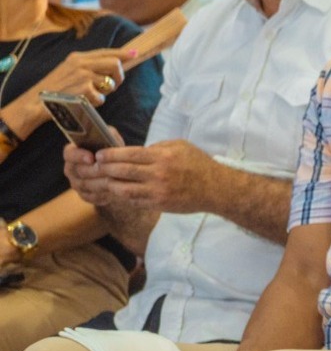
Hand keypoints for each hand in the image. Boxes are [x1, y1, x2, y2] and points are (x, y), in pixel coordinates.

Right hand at [21, 48, 135, 130]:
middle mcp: (81, 64)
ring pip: (109, 82)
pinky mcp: (84, 89)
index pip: (106, 52)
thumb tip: (113, 64)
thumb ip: (88, 66)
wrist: (34, 103)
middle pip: (115, 64)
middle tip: (113, 85)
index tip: (135, 54)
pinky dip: (96, 102)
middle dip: (119, 76)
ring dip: (105, 92)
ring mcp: (83, 76)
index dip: (123, 54)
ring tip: (91, 95)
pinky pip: (102, 97)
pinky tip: (84, 102)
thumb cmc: (54, 89)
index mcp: (77, 57)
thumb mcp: (69, 70)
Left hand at [74, 140, 210, 214]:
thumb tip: (136, 152)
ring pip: (123, 189)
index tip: (99, 155)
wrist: (215, 189)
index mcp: (163, 156)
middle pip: (122, 171)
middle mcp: (158, 174)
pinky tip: (116, 192)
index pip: (129, 154)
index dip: (110, 155)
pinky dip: (121, 196)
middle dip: (104, 169)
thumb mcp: (180, 146)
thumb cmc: (198, 164)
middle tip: (94, 167)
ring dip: (109, 185)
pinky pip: (133, 200)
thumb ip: (158, 148)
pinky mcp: (158, 204)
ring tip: (102, 181)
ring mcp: (157, 191)